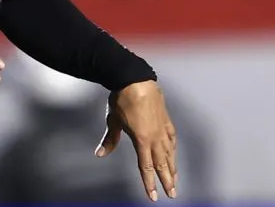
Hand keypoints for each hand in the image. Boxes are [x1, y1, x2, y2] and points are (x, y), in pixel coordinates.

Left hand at [96, 80, 177, 201]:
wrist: (135, 79)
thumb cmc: (122, 99)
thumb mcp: (113, 120)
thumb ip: (109, 139)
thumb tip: (100, 153)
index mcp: (141, 140)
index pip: (145, 167)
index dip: (149, 183)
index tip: (153, 196)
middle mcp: (154, 137)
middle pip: (162, 163)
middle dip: (167, 180)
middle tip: (172, 194)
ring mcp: (162, 128)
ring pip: (169, 153)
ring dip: (172, 167)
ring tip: (175, 180)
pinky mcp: (166, 119)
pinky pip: (171, 138)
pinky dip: (173, 148)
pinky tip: (174, 153)